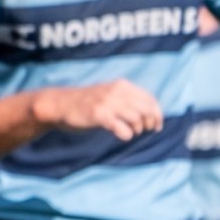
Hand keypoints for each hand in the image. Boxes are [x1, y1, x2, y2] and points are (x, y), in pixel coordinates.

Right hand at [35, 80, 162, 140]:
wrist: (61, 104)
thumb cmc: (88, 102)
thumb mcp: (110, 94)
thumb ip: (128, 100)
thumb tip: (152, 114)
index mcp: (122, 85)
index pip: (150, 99)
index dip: (157, 114)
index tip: (157, 126)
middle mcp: (117, 91)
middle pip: (146, 109)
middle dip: (150, 122)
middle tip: (145, 130)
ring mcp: (107, 102)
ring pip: (136, 118)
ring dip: (137, 129)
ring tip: (131, 131)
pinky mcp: (99, 115)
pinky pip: (122, 128)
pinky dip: (126, 134)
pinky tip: (121, 135)